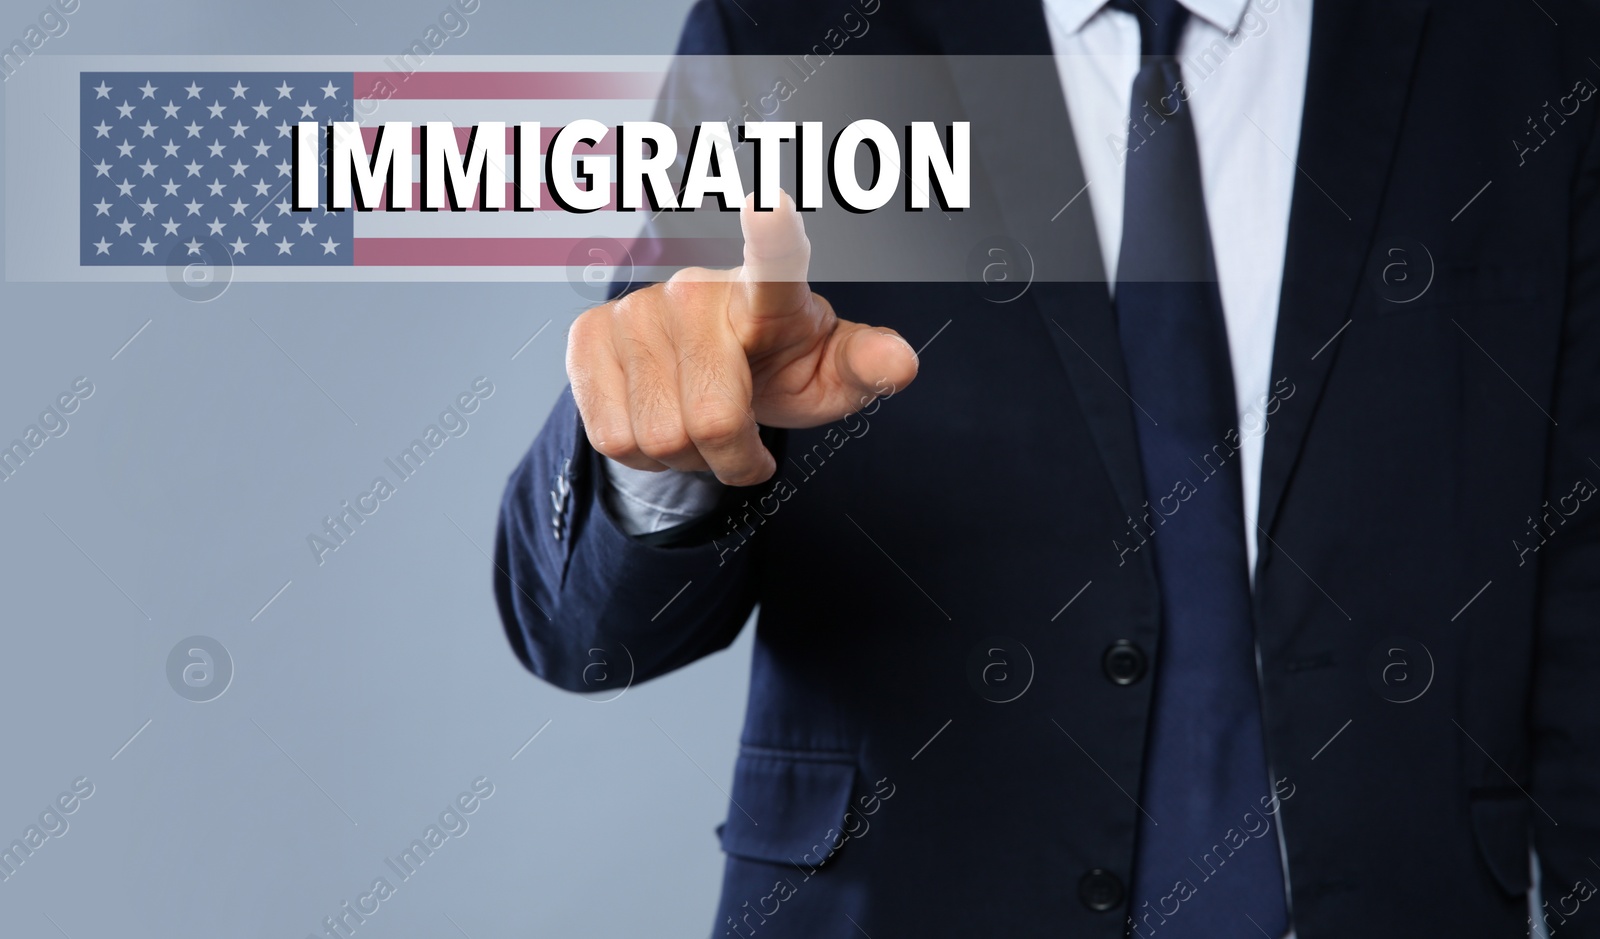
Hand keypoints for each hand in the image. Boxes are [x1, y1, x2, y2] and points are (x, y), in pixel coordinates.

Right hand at [566, 190, 919, 485]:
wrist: (708, 373)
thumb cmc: (778, 366)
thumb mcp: (830, 374)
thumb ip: (865, 366)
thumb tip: (901, 364)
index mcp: (770, 294)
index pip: (775, 262)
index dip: (772, 237)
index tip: (772, 207)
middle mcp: (697, 289)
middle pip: (710, 419)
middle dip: (732, 457)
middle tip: (745, 446)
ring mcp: (636, 308)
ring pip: (657, 437)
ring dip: (686, 459)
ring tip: (702, 431)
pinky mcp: (589, 335)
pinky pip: (612, 436)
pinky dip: (642, 455)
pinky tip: (660, 423)